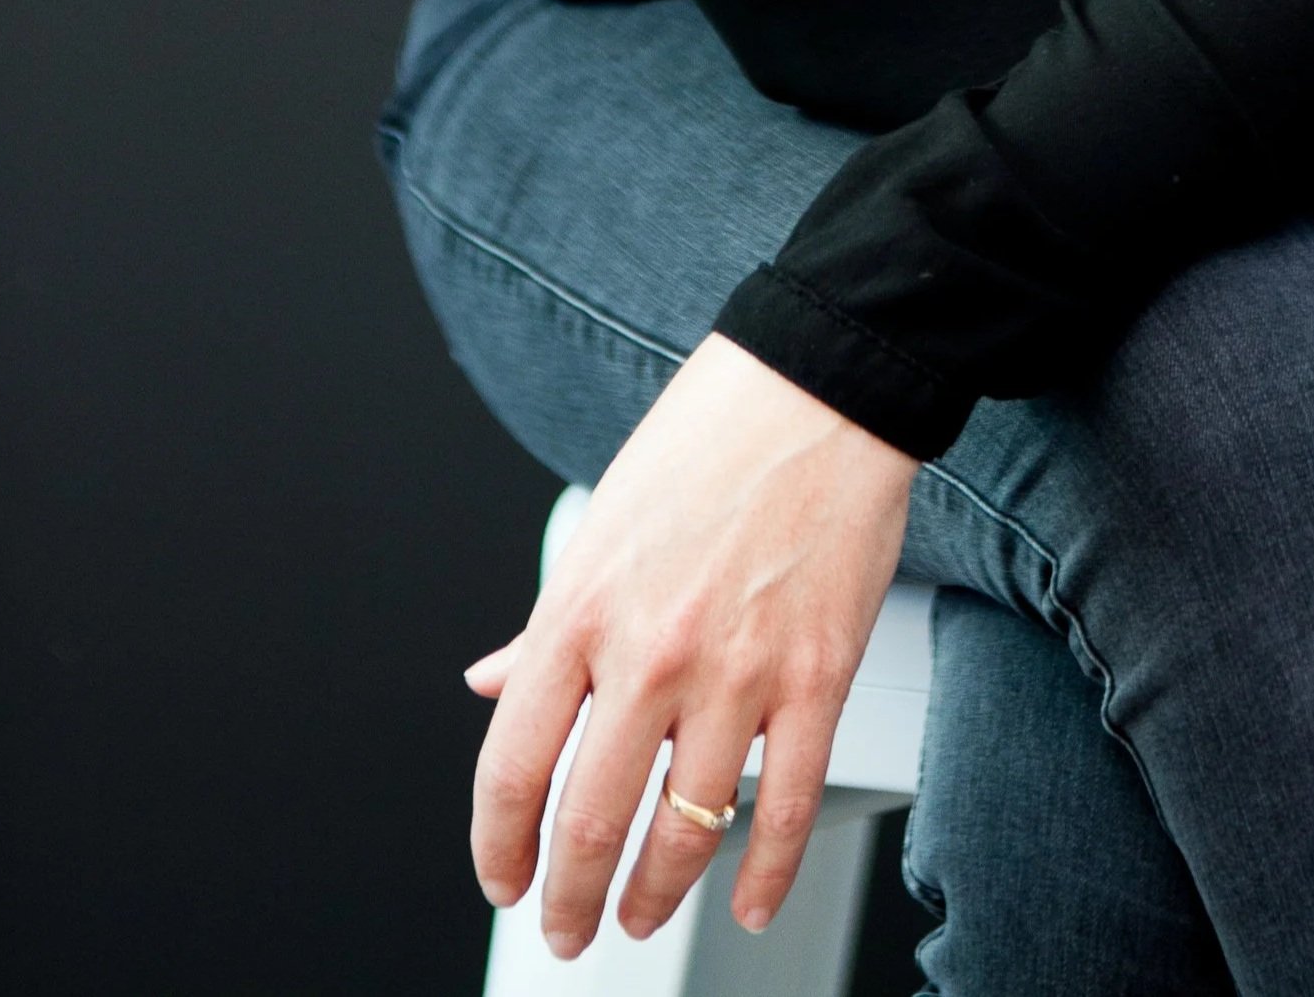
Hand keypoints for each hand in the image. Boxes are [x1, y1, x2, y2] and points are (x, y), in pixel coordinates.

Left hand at [462, 334, 917, 956]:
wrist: (820, 386)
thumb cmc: (710, 439)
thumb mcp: (599, 522)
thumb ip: (545, 620)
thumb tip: (493, 682)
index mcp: (581, 610)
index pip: (512, 769)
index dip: (499, 848)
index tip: (505, 879)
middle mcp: (650, 651)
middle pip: (588, 820)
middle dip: (569, 898)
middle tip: (568, 927)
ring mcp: (737, 670)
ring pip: (682, 831)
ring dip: (654, 895)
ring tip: (642, 915)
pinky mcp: (817, 675)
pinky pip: (785, 804)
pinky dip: (766, 873)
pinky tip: (748, 902)